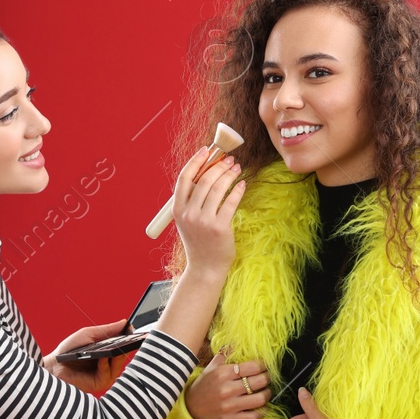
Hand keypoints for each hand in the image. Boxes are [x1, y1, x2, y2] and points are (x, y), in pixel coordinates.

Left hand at [44, 319, 135, 393]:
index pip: (123, 347)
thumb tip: (125, 323)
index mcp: (107, 353)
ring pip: (118, 365)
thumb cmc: (69, 350)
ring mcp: (105, 375)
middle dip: (126, 347)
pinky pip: (108, 373)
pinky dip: (105, 364)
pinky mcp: (99, 383)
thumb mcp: (89, 335)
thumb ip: (107, 330)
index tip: (136, 333)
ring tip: (115, 347)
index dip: (130, 340)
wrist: (54, 365)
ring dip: (116, 355)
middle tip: (131, 339)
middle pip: (123, 356)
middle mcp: (108, 365)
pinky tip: (102, 357)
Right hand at [171, 147, 245, 277]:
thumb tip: (206, 172)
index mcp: (177, 209)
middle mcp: (188, 214)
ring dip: (229, 174)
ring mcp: (203, 221)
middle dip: (218, 165)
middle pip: (204, 180)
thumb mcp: (187, 221)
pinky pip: (230, 202)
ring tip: (237, 168)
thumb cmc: (199, 242)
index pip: (184, 178)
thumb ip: (191, 200)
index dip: (196, 161)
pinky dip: (237, 190)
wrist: (205, 268)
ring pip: (218, 188)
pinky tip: (242, 184)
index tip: (206, 150)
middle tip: (229, 160)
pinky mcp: (220, 227)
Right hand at [185, 348, 269, 418]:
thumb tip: (236, 342)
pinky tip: (261, 407)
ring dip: (267, 394)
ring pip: (260, 399)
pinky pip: (254, 417)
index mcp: (223, 373)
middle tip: (267, 378)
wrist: (191, 408)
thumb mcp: (212, 367)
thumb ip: (225, 354)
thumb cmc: (204, 385)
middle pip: (259, 381)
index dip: (262, 366)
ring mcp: (230, 406)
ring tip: (266, 391)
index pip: (253, 367)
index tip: (263, 366)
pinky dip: (262, 411)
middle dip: (267, 378)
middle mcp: (227, 389)